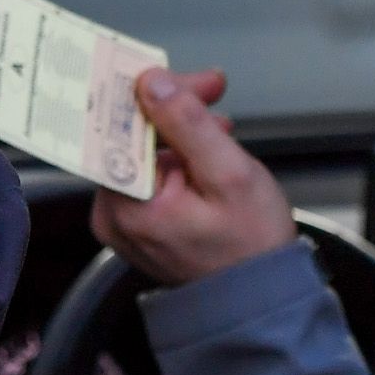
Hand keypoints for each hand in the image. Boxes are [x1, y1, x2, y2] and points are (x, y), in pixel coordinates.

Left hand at [91, 68, 295, 286]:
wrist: (261, 298)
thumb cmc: (252, 246)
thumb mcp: (229, 174)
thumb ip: (188, 124)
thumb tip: (151, 82)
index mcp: (128, 206)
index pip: (119, 127)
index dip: (149, 92)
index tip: (183, 76)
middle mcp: (114, 214)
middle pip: (129, 135)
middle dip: (172, 107)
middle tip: (211, 88)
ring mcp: (124, 220)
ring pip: (142, 150)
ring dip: (179, 128)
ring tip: (219, 125)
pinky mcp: (138, 222)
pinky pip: (149, 172)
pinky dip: (177, 153)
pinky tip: (206, 146)